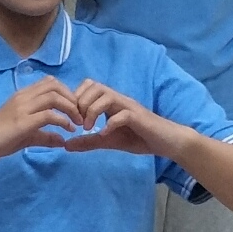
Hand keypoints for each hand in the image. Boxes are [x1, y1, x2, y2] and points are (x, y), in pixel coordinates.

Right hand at [0, 77, 85, 164]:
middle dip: (72, 98)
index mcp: (23, 96)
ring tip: (77, 122)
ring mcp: (23, 107)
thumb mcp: (26, 136)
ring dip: (71, 108)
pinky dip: (63, 121)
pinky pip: (49, 115)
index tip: (74, 109)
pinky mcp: (23, 121)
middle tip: (79, 115)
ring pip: (54, 97)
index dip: (67, 92)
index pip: (50, 83)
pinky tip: (67, 130)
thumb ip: (45, 135)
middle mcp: (23, 97)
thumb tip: (63, 140)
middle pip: (55, 85)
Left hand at [68, 80, 200, 158]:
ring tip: (88, 128)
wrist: (166, 142)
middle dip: (81, 103)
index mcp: (110, 101)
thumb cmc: (139, 138)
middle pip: (94, 86)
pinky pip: (122, 114)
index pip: (87, 86)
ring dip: (92, 111)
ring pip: (106, 95)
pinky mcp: (139, 117)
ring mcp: (129, 106)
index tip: (71, 118)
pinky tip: (105, 134)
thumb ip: (89, 141)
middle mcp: (118, 99)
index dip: (75, 99)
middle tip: (78, 123)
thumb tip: (66, 145)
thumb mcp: (109, 141)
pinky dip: (110, 123)